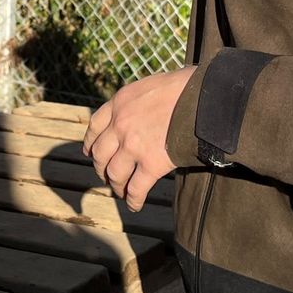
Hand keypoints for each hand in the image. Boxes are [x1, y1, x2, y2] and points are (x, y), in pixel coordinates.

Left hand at [84, 67, 195, 211]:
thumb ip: (137, 103)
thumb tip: (141, 117)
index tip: (90, 152)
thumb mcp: (151, 87)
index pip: (94, 126)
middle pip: (100, 153)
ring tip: (121, 191)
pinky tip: (135, 204)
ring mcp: (134, 145)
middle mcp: (121, 125)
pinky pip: (136, 188)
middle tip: (107, 175)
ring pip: (114, 174)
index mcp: (120, 102)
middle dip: (101, 168)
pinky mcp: (151, 163)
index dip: (90, 142)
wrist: (203, 97)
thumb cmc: (184, 88)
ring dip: (116, 185)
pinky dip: (133, 199)